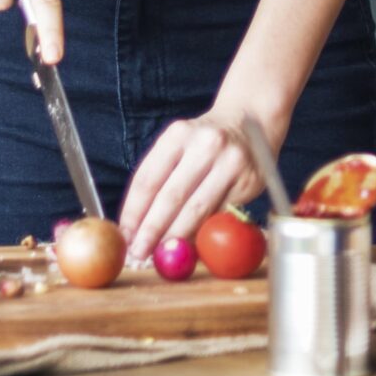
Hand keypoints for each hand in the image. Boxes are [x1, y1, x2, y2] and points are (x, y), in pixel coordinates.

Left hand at [120, 107, 279, 261]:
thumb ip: (158, 179)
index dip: (134, 211)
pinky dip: (202, 233)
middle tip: (140, 252)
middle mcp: (206, 144)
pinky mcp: (249, 180)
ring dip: (176, 237)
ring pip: (198, 210)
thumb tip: (136, 227)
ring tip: (161, 254)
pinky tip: (190, 244)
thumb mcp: (178, 145)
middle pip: (172, 197)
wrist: (249, 122)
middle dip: (152, 230)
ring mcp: (230, 162)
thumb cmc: (202, 143)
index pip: (149, 178)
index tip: (125, 235)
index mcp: (179, 134)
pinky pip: (220, 214)